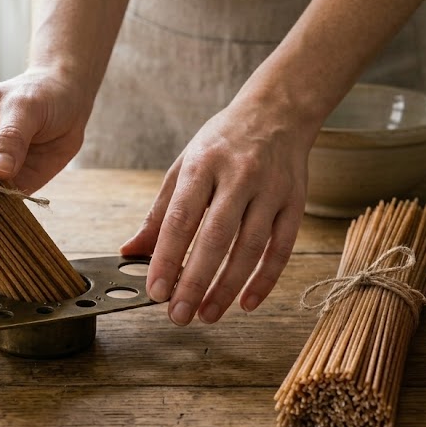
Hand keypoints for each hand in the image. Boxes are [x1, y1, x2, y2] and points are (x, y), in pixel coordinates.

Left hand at [119, 88, 316, 325]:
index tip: (155, 290)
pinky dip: (265, 279)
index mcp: (203, 165)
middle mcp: (239, 177)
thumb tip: (130, 252)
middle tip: (178, 314)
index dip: (166, 257)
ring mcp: (271, 190)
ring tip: (207, 314)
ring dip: (227, 287)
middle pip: (215, 237)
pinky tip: (247, 302)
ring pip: (250, 248)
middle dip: (195, 281)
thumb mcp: (184, 167)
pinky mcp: (295, 203)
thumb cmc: (222, 142)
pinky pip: (281, 248)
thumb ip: (158, 213)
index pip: (181, 218)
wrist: (277, 112)